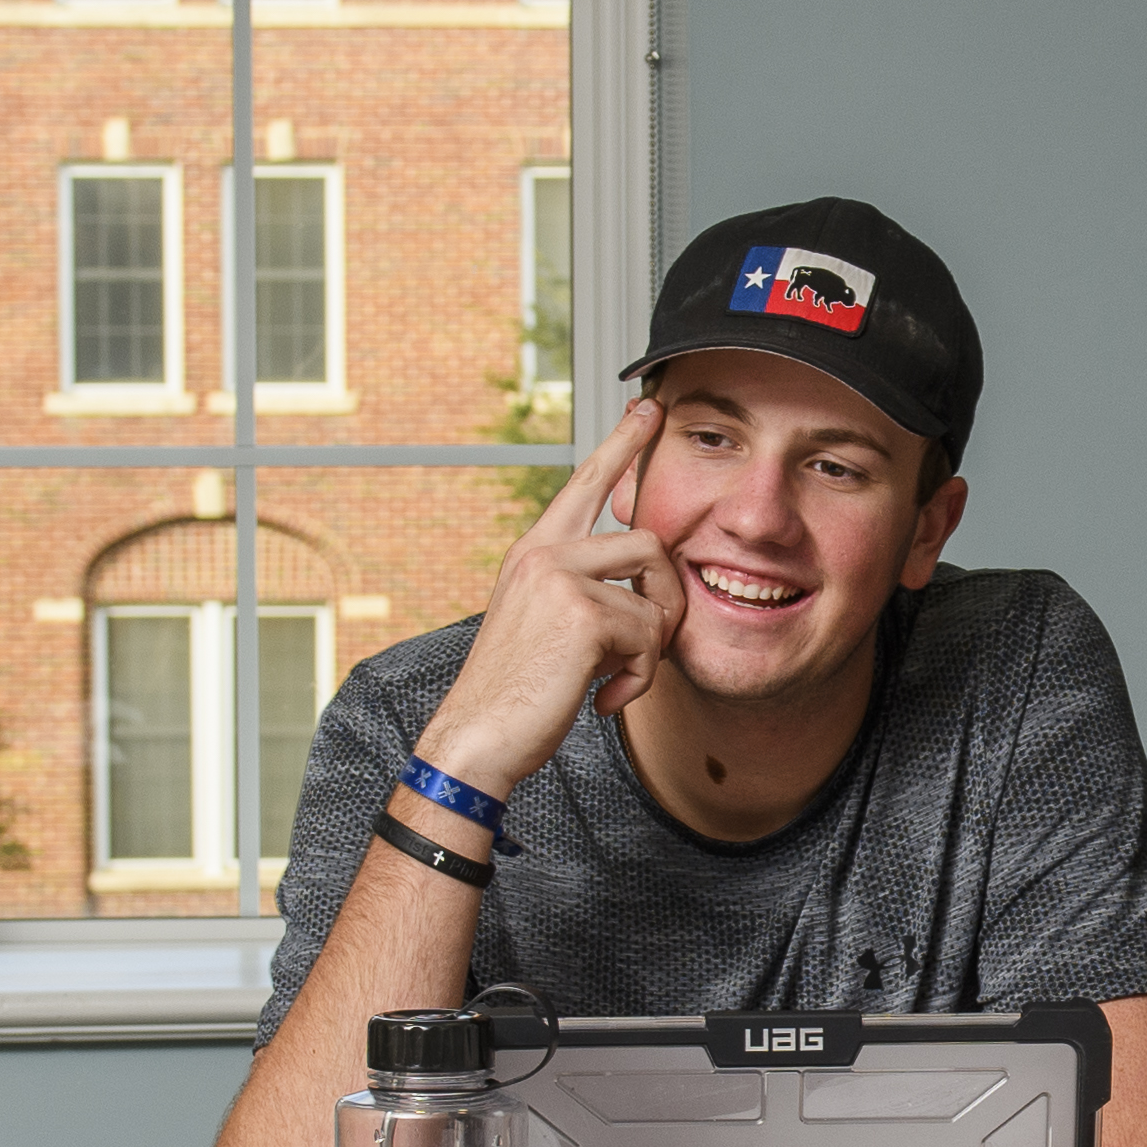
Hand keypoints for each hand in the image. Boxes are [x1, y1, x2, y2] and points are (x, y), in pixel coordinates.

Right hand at [437, 435, 676, 771]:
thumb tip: (646, 595)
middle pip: (648, 542)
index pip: (584, 484)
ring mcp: (559, 577)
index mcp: (534, 553)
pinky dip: (639, 679)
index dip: (621, 444)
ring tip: (616, 679)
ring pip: (654, 595)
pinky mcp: (581, 613)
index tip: (647, 408)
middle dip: (668, 599)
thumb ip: (586, 596)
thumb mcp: (547, 628)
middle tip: (653, 647)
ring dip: (650, 649)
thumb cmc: (517, 694)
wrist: (478, 738)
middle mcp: (543, 553)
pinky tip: (604, 699)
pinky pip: (648, 636)